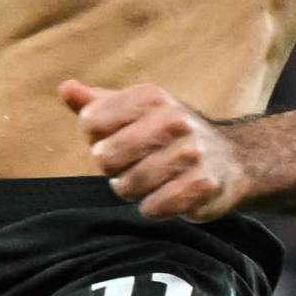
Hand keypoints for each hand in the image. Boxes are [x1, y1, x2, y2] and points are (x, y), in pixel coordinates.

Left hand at [61, 80, 248, 220]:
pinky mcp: (202, 185)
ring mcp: (191, 152)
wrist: (230, 160)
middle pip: (105, 157)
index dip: (98, 139)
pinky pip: (153, 207)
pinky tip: (168, 195)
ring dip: (135, 190)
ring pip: (127, 186)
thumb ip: (96, 102)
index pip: (91, 122)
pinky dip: (154, 207)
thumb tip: (66, 88)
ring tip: (154, 179)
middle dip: (114, 169)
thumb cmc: (169, 136)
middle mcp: (174, 119)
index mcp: (151, 97)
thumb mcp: (135, 112)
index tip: (118, 139)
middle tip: (136, 164)